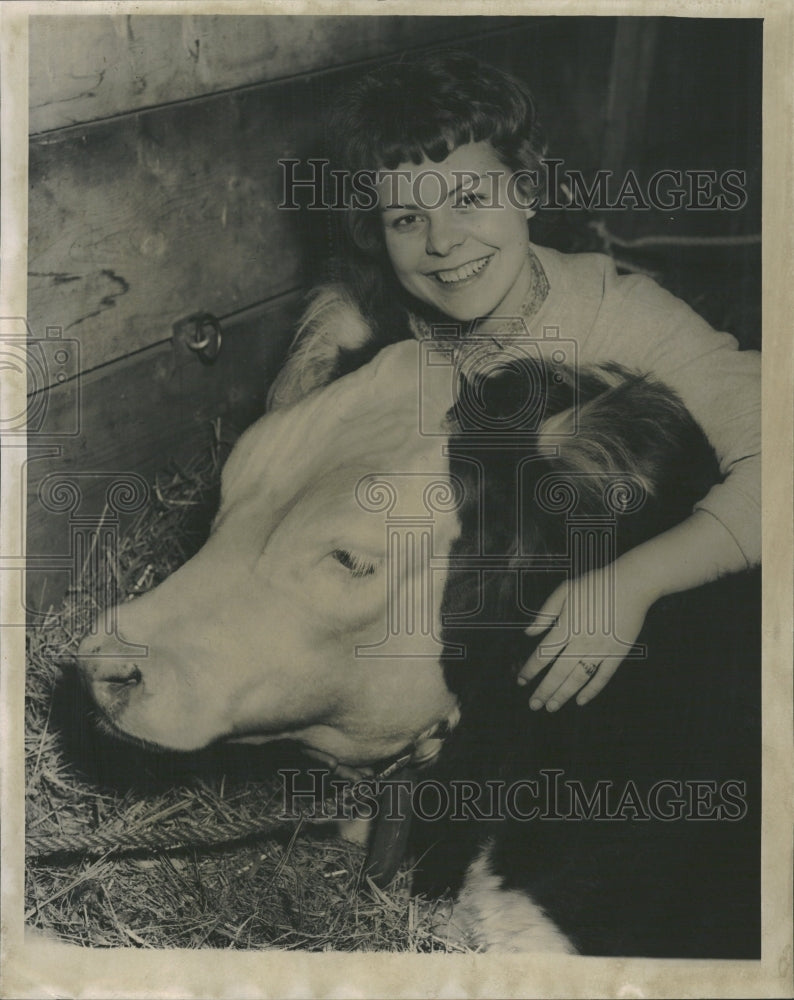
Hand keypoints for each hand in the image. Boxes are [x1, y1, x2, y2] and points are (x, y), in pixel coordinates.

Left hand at [518, 562, 652, 710]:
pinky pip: (602, 677)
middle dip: (544, 691)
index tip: (521, 681)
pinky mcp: (617, 653)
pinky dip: (591, 691)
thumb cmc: (596, 584)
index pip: (542, 654)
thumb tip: (528, 633)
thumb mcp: (565, 590)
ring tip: (551, 707)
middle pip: (558, 672)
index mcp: (566, 627)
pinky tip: (581, 701)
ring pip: (578, 679)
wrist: (630, 584)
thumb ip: (545, 613)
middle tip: (533, 705)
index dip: (530, 670)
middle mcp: (581, 642)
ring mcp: (600, 650)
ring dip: (563, 695)